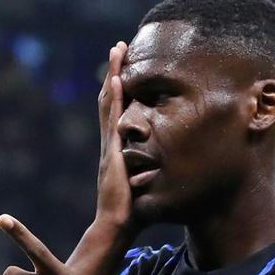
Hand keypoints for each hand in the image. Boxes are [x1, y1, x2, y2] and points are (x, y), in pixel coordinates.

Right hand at [95, 42, 135, 230]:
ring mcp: (109, 146)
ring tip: (117, 50)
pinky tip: (116, 80)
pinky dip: (113, 99)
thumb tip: (166, 168)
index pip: (116, 112)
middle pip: (109, 100)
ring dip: (113, 75)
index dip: (118, 89)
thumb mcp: (143, 186)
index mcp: (116, 149)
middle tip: (119, 47)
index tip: (123, 68)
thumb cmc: (131, 213)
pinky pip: (113, 120)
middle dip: (114, 72)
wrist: (116, 227)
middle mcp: (110, 143)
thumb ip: (148, 173)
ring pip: (109, 103)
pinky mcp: (112, 153)